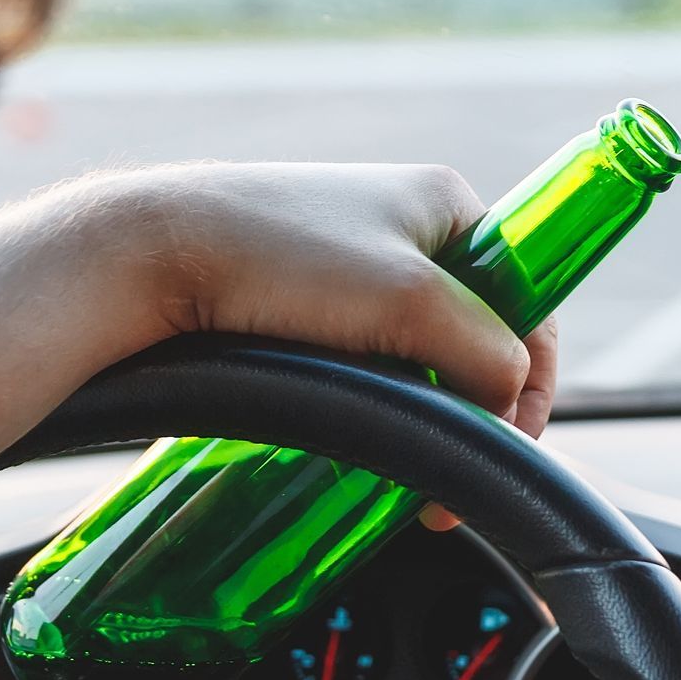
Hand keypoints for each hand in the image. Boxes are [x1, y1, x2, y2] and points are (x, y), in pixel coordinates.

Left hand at [114, 163, 559, 524]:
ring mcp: (352, 263)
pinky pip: (366, 362)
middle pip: (475, 335)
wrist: (149, 255)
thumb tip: (509, 400)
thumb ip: (485, 352)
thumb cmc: (278, 258)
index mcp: (447, 203)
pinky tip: (357, 437)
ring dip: (420, 414)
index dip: (531, 378)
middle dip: (470, 408)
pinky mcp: (303, 299)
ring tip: (400, 471)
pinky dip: (374, 404)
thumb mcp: (409, 302)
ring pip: (418, 358)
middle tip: (446, 476)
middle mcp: (405, 227)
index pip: (529, 298)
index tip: (508, 441)